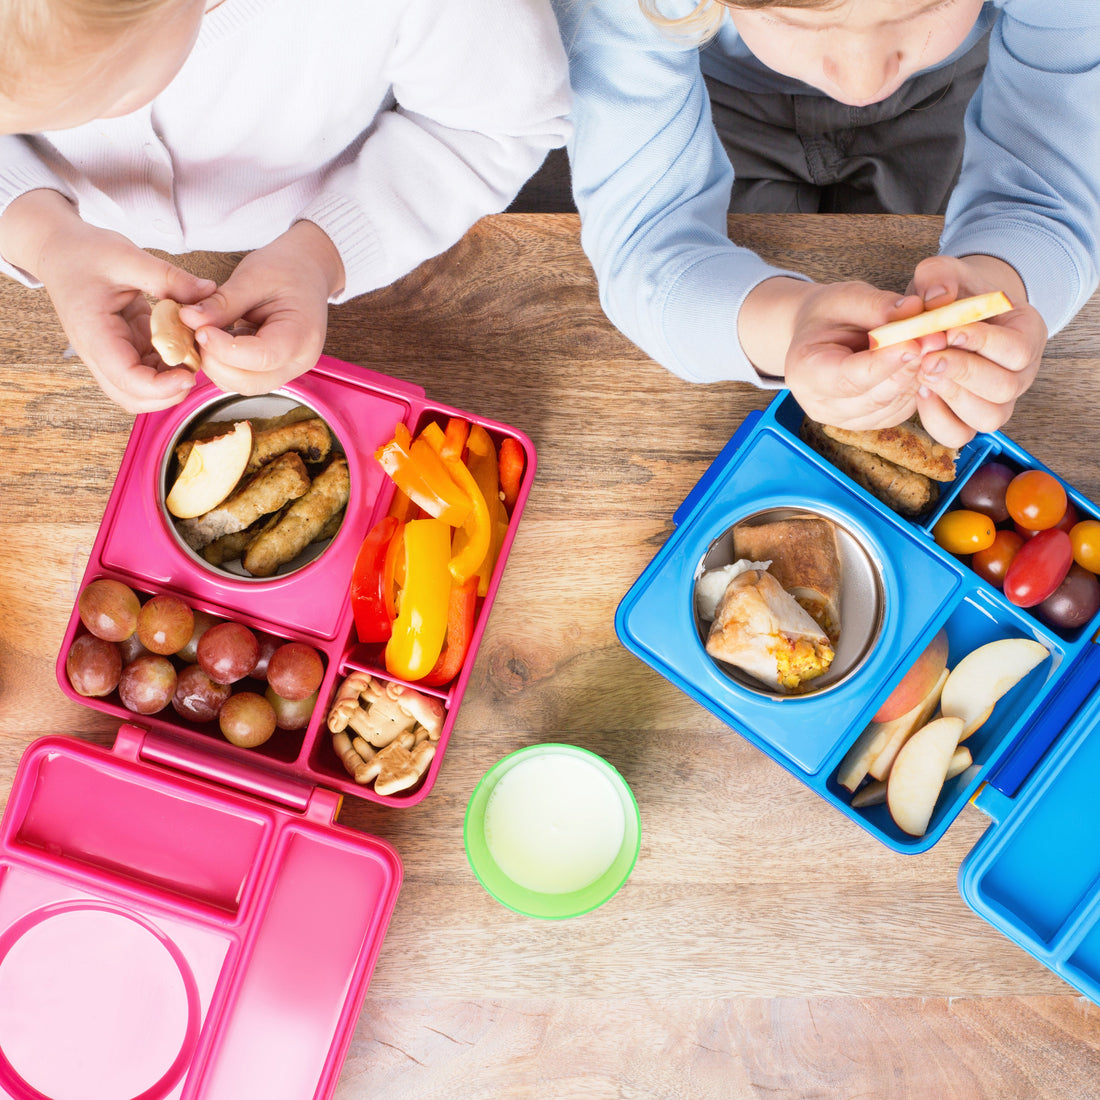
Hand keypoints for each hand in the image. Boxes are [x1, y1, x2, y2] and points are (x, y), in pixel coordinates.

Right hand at [0, 190, 215, 412]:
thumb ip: (168, 277)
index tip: (189, 375)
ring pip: (142, 390)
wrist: (61, 250)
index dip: (161, 387)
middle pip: (133, 397)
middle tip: (197, 367)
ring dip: (171, 382)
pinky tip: (186, 343)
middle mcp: (99, 353)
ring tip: (194, 353)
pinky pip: (149, 370)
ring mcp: (112, 354)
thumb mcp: (127, 256)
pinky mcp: (126, 348)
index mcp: (94, 334)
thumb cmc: (85, 252)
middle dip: (169, 393)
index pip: (126, 379)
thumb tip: (209, 291)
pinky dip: (170, 365)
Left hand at [178, 221, 344, 396]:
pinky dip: (224, 363)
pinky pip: (243, 378)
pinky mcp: (273, 370)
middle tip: (196, 332)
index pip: (260, 357)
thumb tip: (189, 318)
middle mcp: (298, 361)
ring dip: (217, 365)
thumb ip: (222, 303)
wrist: (306, 272)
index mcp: (301, 335)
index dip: (224, 348)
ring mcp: (287, 369)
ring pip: (243, 385)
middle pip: (249, 382)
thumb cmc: (287, 270)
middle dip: (216, 362)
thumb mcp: (252, 278)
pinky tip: (219, 338)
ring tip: (207, 332)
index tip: (199, 329)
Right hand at [741, 277, 931, 429]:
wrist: (817, 336)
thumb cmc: (827, 315)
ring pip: (892, 406)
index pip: (848, 378)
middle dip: (909, 367)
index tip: (916, 342)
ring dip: (918, 376)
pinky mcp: (867, 422)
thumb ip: (878, 305)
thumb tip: (916, 309)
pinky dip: (916, 386)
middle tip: (939, 337)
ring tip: (935, 343)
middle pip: (874, 397)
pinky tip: (923, 361)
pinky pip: (900, 410)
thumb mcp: (845, 298)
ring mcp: (844, 419)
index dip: (884, 364)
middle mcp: (820, 405)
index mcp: (804, 372)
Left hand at [907, 256, 1046, 448]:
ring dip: (951, 397)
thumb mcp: (944, 274)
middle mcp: (1020, 373)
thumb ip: (939, 277)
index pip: (1019, 350)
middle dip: (963, 373)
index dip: (985, 344)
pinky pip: (959, 434)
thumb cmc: (952, 294)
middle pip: (1005, 388)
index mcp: (1026, 333)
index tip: (950, 331)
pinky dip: (937, 419)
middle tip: (928, 358)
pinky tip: (919, 393)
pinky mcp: (968, 418)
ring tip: (923, 373)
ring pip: (988, 418)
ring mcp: (997, 400)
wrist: (946, 315)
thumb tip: (935, 297)